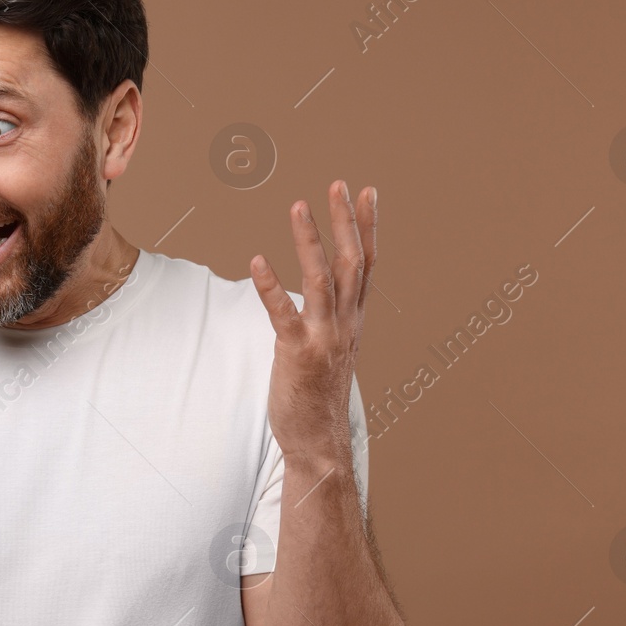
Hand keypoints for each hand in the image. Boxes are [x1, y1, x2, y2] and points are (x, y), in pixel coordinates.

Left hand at [248, 181, 375, 463]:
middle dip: (345, 221)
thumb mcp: (335, 349)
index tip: (367, 191)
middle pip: (352, 262)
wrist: (320, 442)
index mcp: (354, 321)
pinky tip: (256, 260)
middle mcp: (345, 324)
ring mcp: (324, 338)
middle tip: (337, 184)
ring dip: (310, 240)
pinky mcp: (298, 354)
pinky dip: (271, 286)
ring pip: (321, 279)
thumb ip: (334, 318)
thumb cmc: (319, 395)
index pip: (368, 264)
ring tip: (298, 205)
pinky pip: (284, 314)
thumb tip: (328, 293)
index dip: (368, 227)